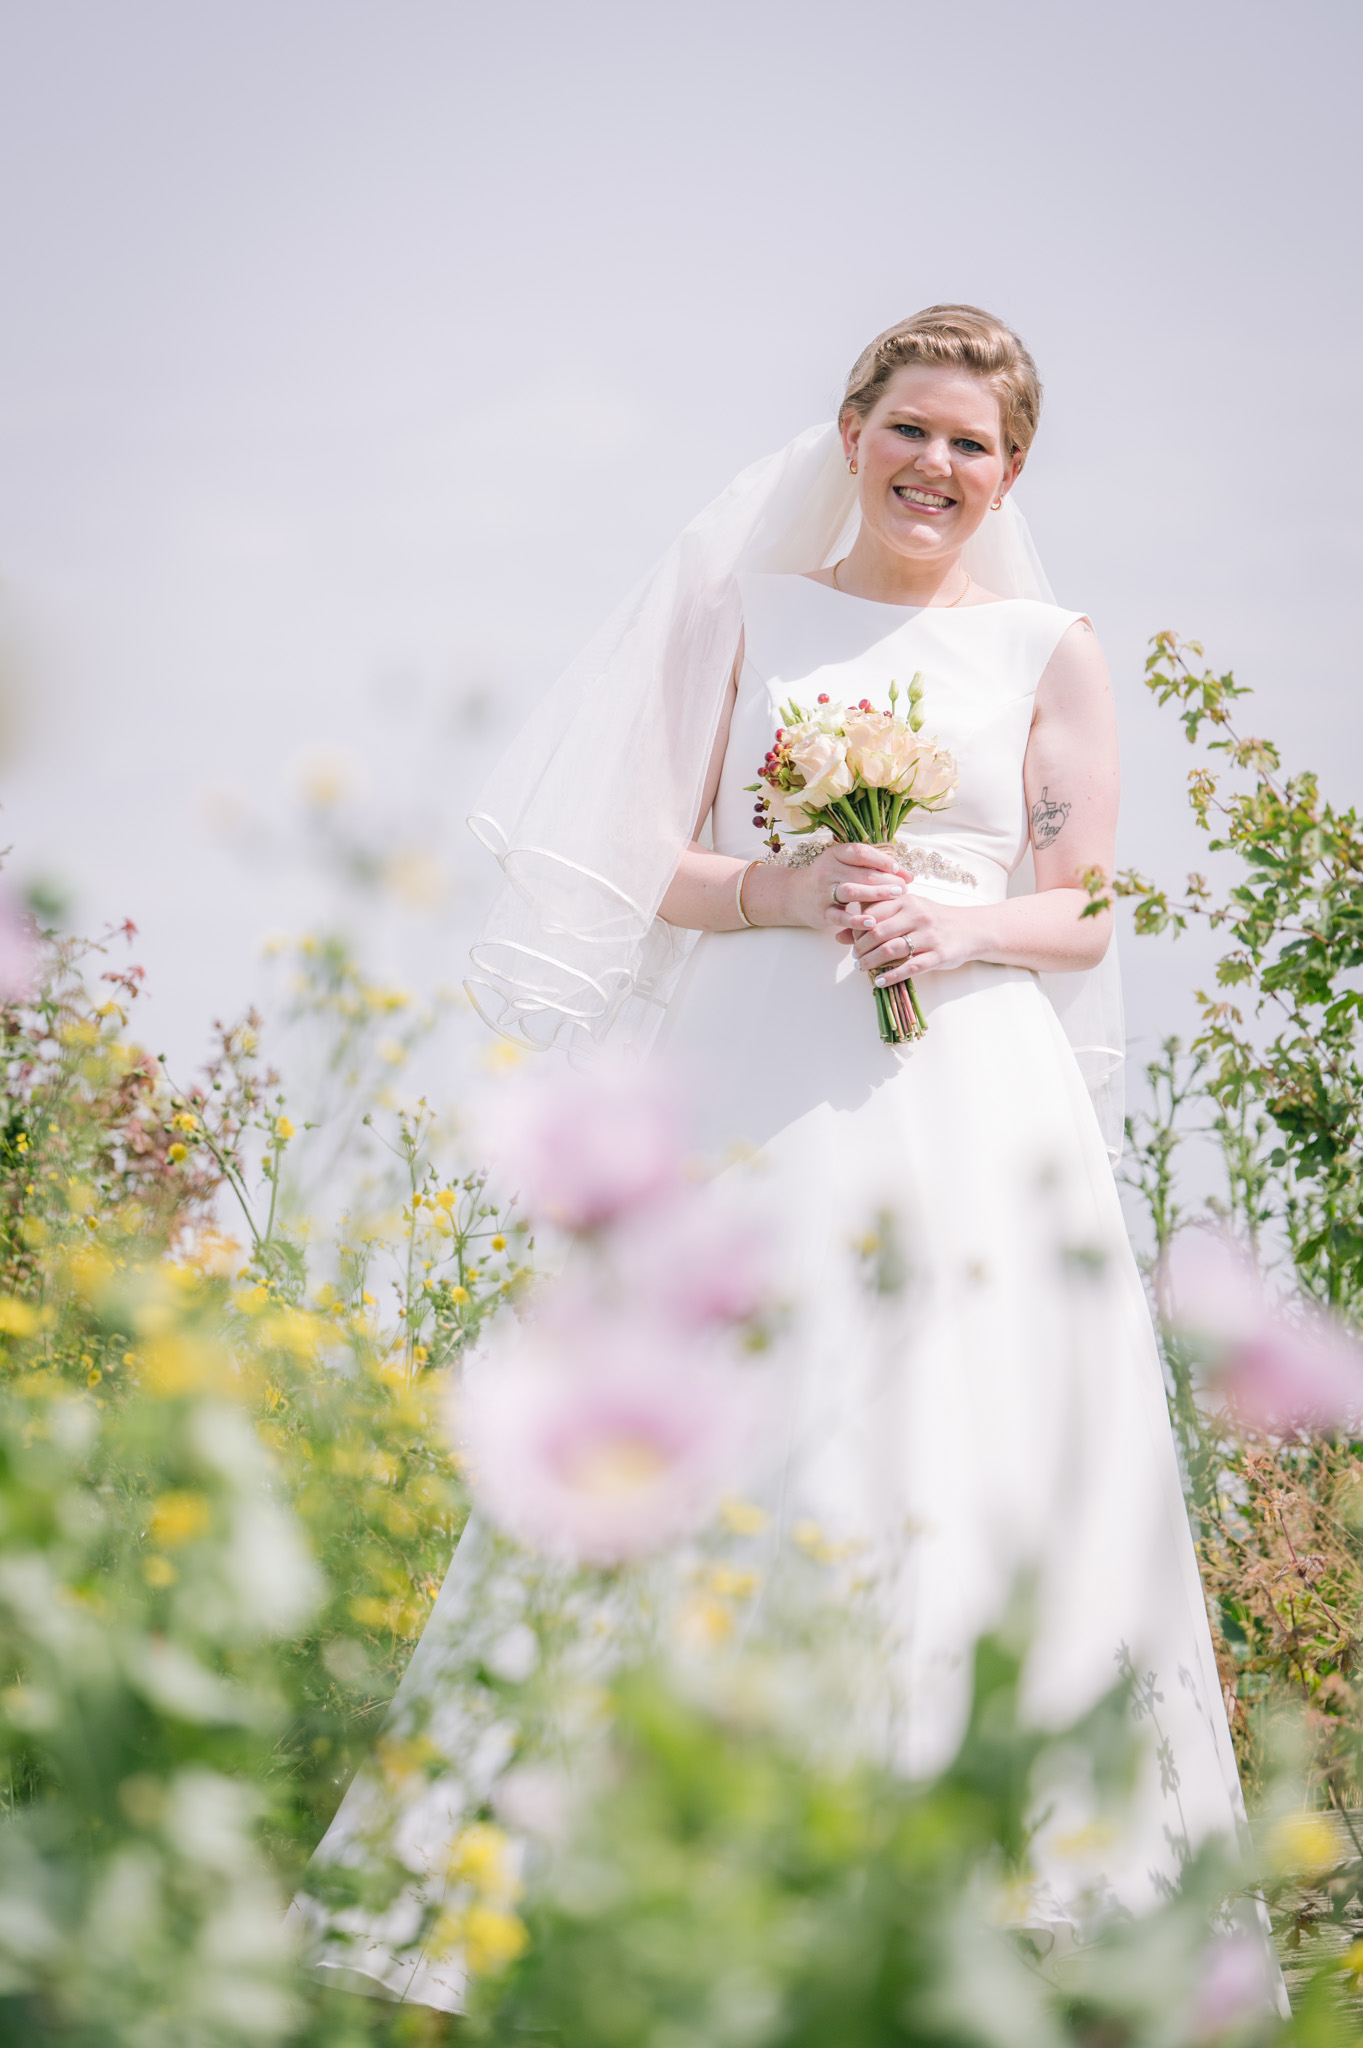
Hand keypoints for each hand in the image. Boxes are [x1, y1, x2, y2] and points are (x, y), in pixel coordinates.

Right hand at [785, 843, 908, 937]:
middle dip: (887, 880)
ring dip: (876, 894)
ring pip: (851, 890)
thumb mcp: (843, 866)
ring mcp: (823, 892)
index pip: (862, 853)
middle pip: (862, 873)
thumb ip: (870, 867)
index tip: (901, 871)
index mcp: (835, 854)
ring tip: (895, 897)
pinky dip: (856, 920)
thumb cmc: (828, 880)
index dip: (884, 861)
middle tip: (904, 888)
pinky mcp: (822, 912)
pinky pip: (840, 917)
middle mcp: (828, 870)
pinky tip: (873, 923)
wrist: (794, 895)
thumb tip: (906, 874)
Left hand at [849, 892, 977, 982]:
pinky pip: (910, 968)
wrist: (970, 929)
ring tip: (862, 968)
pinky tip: (880, 981)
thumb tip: (840, 935)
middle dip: (860, 948)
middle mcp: (917, 916)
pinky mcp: (938, 956)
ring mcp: (929, 936)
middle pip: (877, 932)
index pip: (872, 913)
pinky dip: (891, 976)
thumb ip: (876, 919)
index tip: (852, 940)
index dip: (857, 929)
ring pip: (891, 950)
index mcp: (907, 901)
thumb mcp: (907, 912)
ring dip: (871, 962)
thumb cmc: (933, 919)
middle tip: (855, 957)